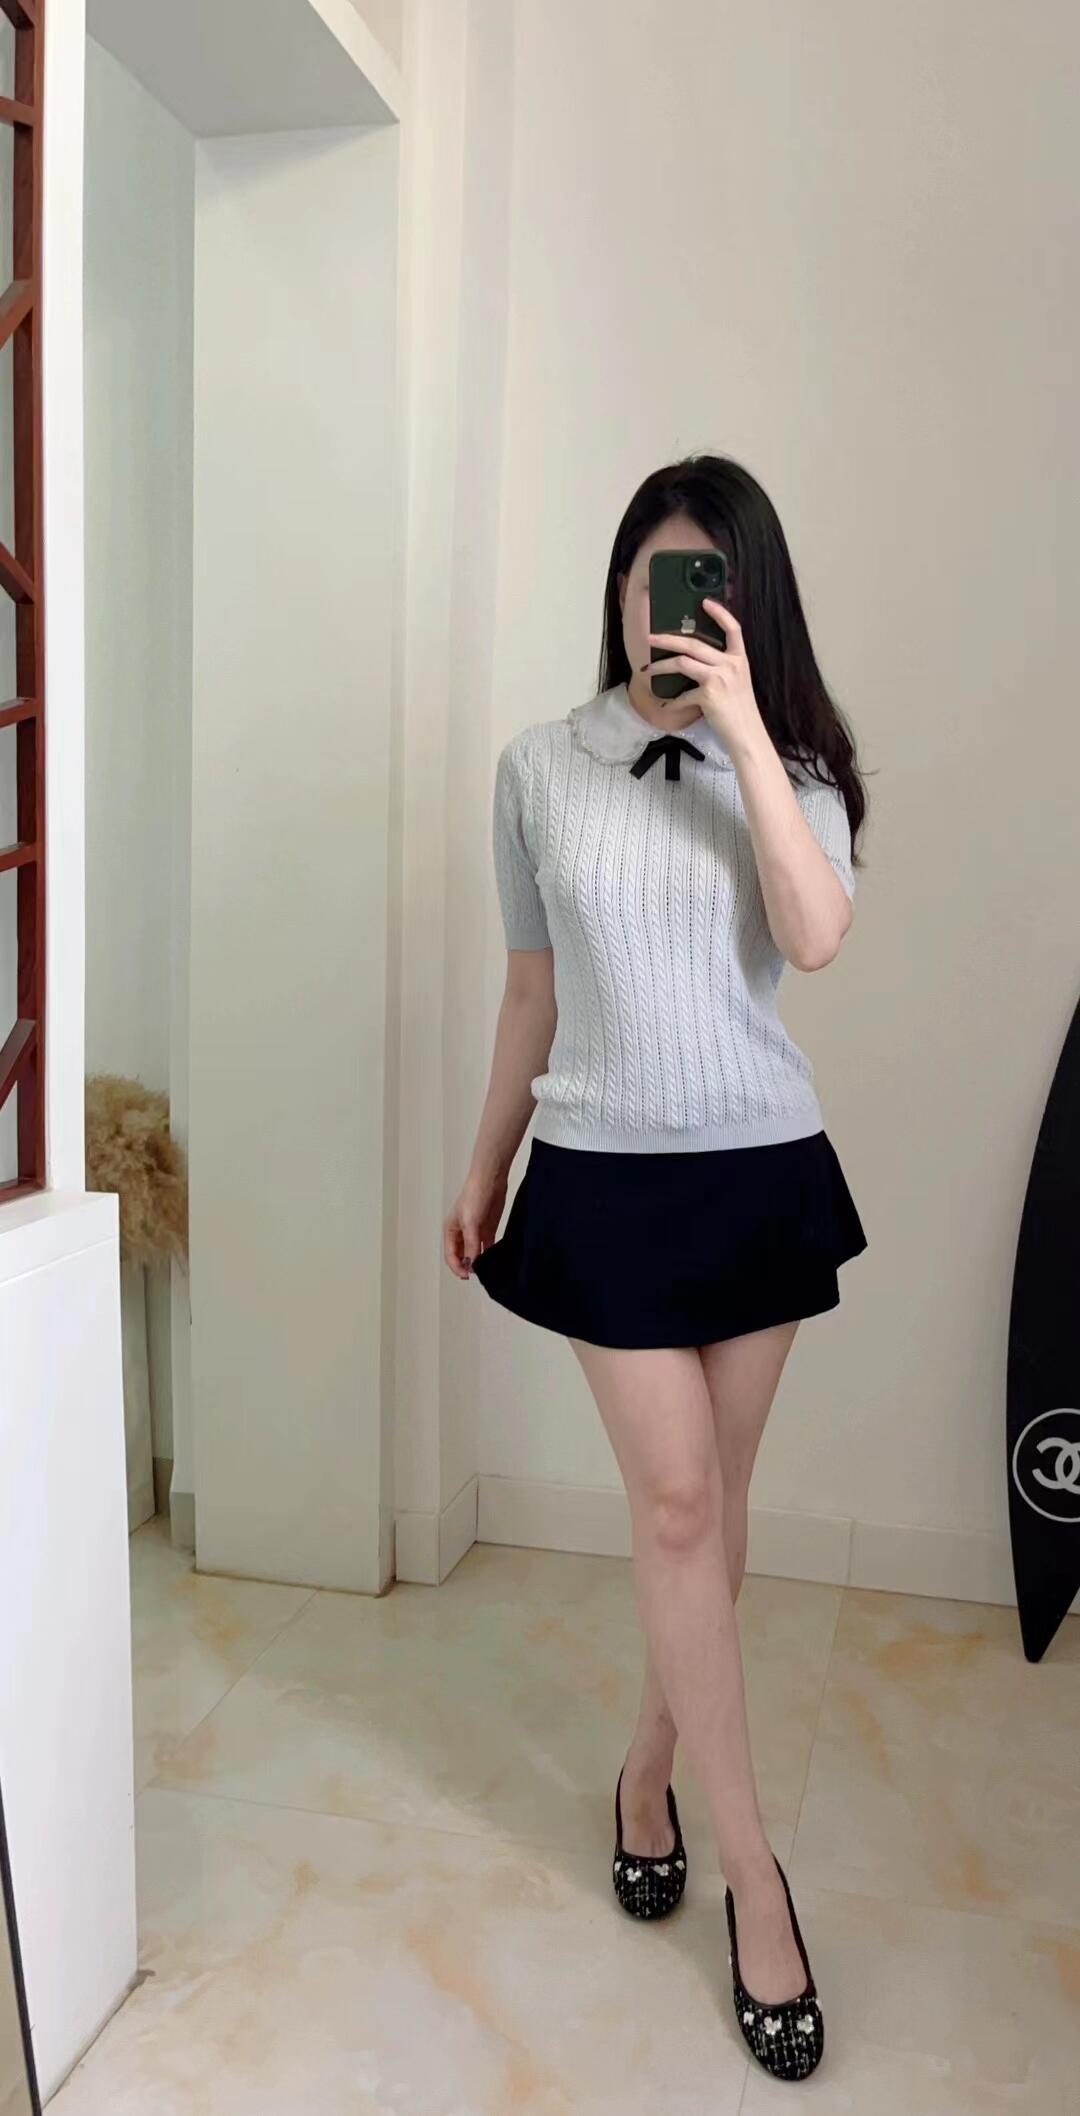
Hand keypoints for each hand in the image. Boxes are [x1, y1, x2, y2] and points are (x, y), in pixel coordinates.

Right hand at [443, 1166, 507, 1279]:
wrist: (491, 1180)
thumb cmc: (474, 1195)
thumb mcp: (470, 1223)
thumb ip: (471, 1245)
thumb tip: (472, 1264)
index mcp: (450, 1230)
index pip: (450, 1255)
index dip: (457, 1267)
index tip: (467, 1275)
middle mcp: (461, 1233)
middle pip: (461, 1256)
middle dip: (467, 1266)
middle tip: (478, 1273)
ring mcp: (475, 1231)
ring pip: (474, 1253)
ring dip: (478, 1261)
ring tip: (486, 1269)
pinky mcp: (488, 1229)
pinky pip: (486, 1246)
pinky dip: (488, 1254)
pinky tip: (493, 1259)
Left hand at [647, 598, 765, 758]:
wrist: (746, 733)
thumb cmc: (740, 709)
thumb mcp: (737, 681)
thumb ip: (722, 667)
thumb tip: (695, 659)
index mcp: (739, 658)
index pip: (733, 628)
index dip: (720, 613)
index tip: (705, 602)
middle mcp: (730, 665)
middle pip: (694, 644)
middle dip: (668, 639)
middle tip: (651, 637)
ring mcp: (719, 679)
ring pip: (682, 662)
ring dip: (661, 665)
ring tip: (649, 668)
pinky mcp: (708, 696)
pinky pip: (683, 695)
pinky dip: (672, 702)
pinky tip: (666, 706)